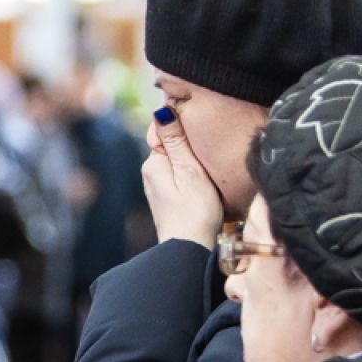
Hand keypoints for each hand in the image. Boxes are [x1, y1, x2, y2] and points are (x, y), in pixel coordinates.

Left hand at [142, 109, 225, 248]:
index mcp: (154, 162)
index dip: (181, 120)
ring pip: (176, 157)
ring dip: (191, 155)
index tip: (201, 120)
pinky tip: (203, 177)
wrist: (191, 251)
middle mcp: (151, 171)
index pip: (162, 127)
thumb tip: (161, 111)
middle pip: (170, 142)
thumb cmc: (196, 213)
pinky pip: (179, 172)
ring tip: (209, 161)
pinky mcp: (167, 195)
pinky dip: (191, 170)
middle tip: (211, 141)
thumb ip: (176, 142)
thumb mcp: (190, 172)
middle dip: (188, 138)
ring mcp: (157, 184)